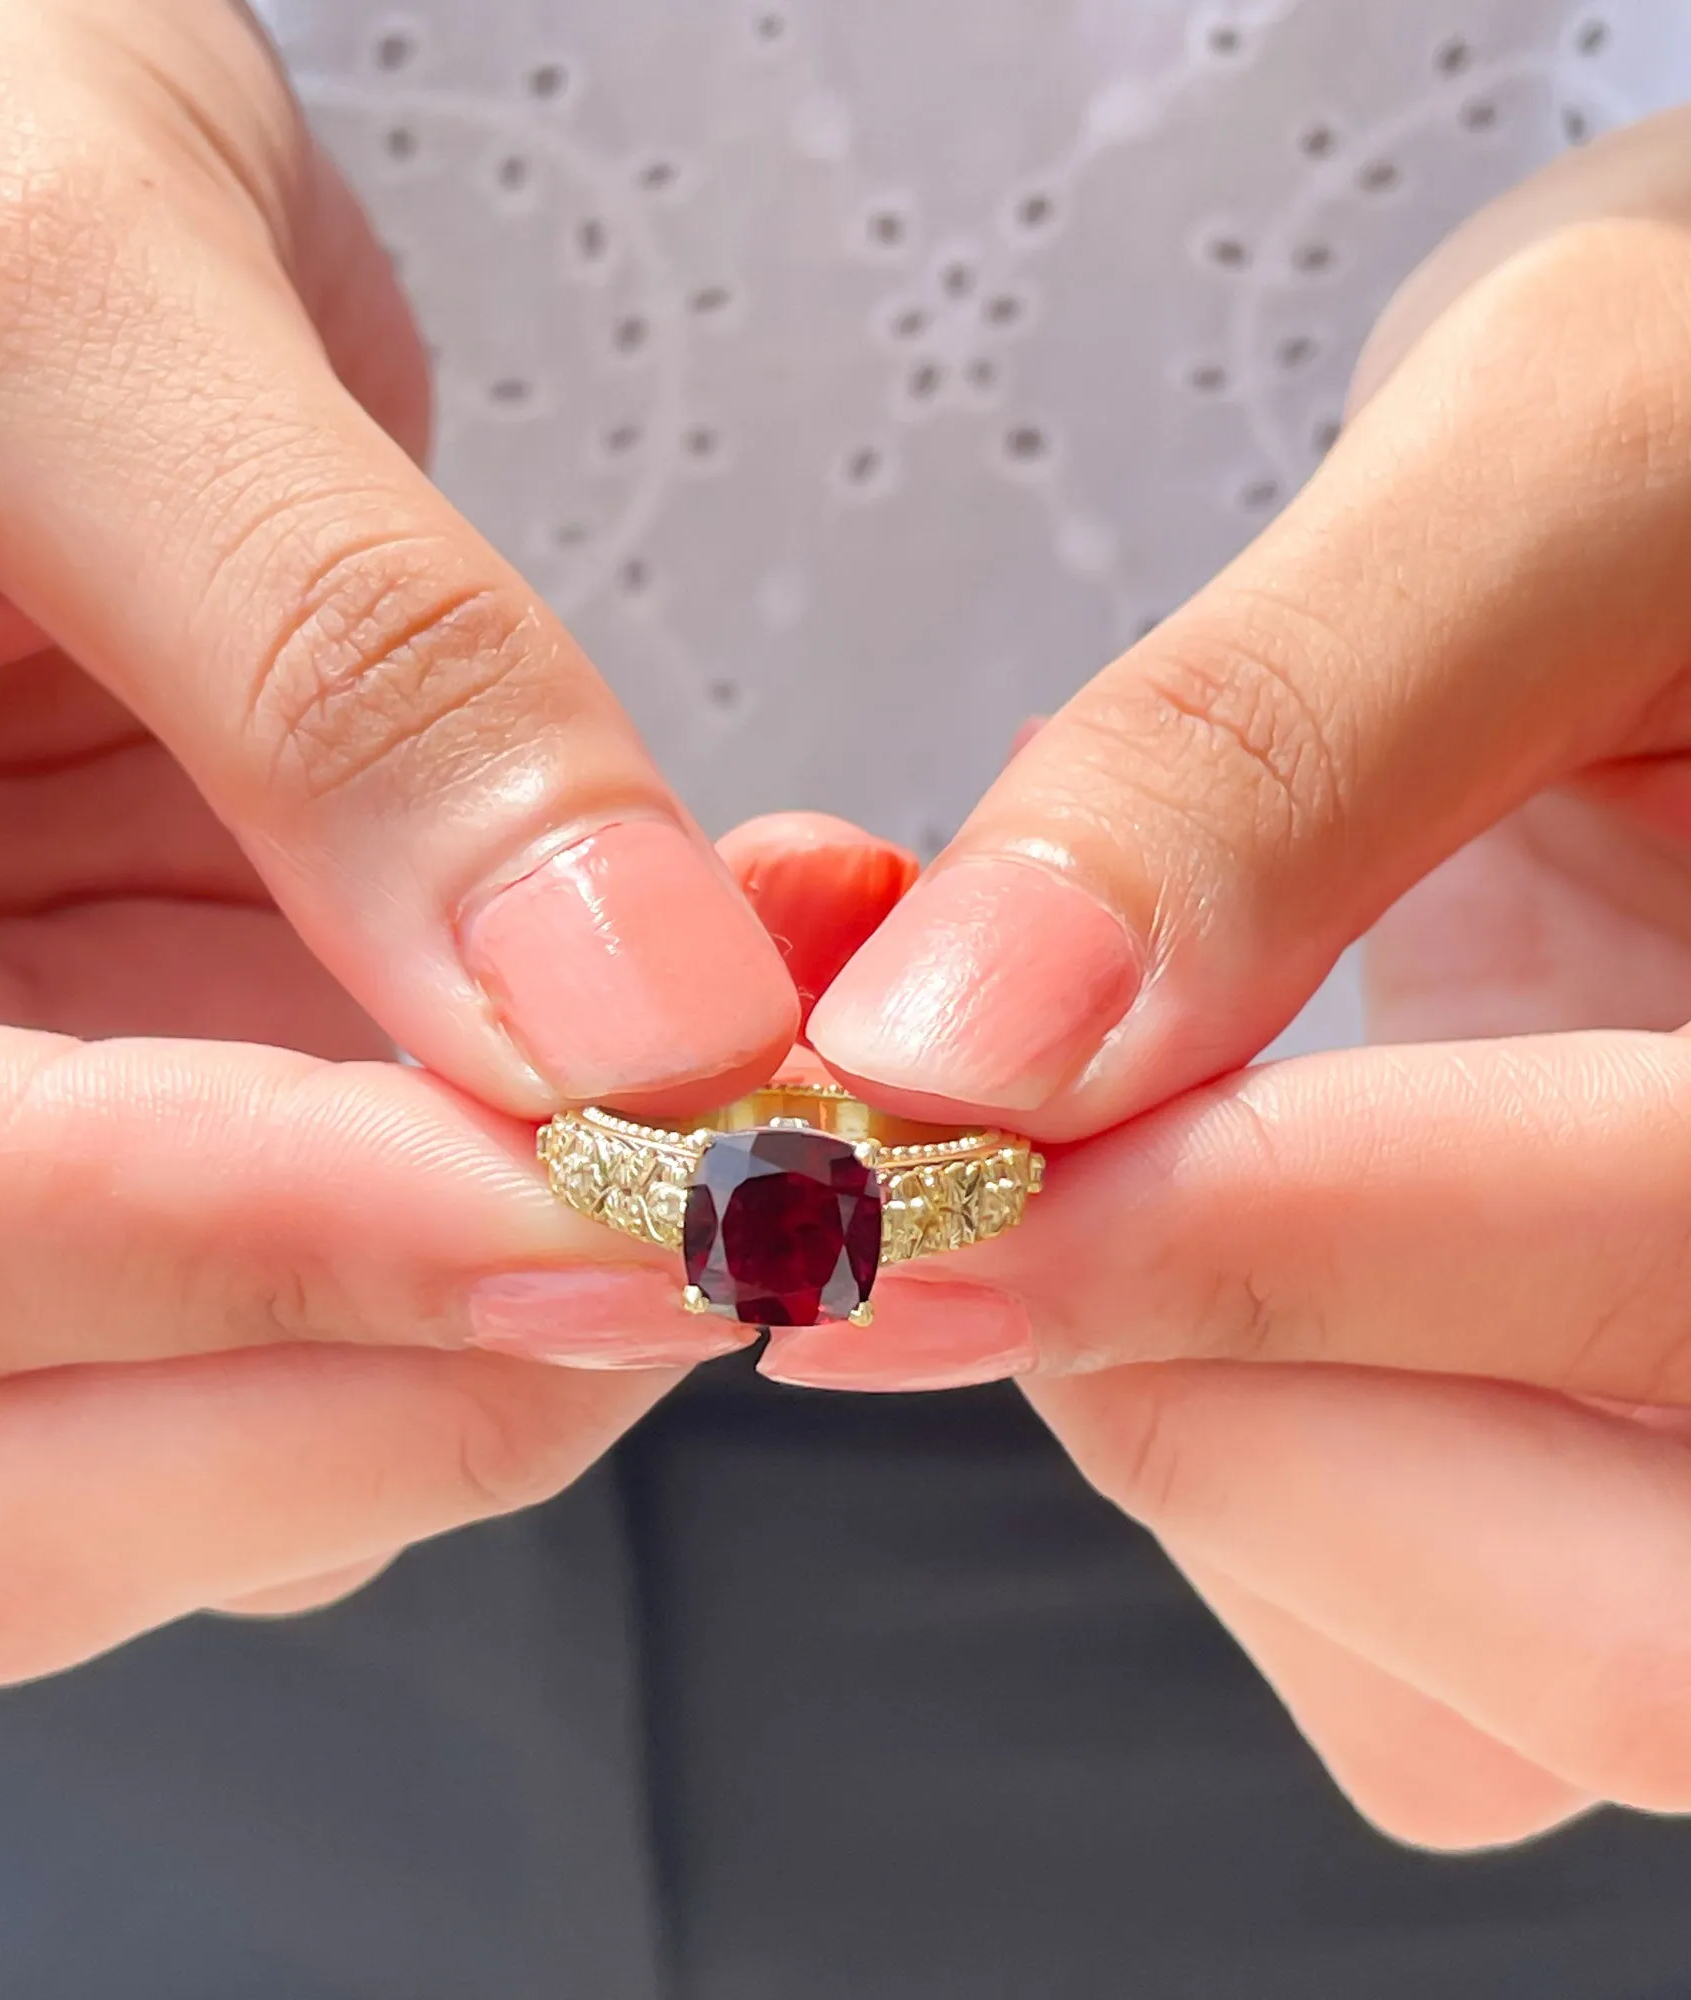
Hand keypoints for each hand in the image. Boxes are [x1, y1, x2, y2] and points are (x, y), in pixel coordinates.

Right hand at [0, 0, 801, 1680]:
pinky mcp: (118, 1097)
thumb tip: (628, 1013)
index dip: (268, 1244)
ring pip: (200, 1445)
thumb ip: (334, 657)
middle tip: (737, 1195)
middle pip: (8, 1466)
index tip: (625, 1192)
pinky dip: (542, 1228)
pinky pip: (335, 1291)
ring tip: (749, 1100)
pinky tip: (686, 1055)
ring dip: (516, 1325)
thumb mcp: (50, 297)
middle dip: (419, 1363)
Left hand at [804, 110, 1690, 1845]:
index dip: (1266, 1239)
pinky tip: (1162, 1225)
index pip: (1678, 1269)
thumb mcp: (1557, 476)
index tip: (917, 1140)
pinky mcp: (1627, 1479)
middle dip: (1200, 1404)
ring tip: (1052, 1150)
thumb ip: (1263, 749)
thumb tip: (955, 1040)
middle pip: (1611, 1636)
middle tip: (928, 1198)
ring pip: (1487, 1686)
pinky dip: (1221, 1465)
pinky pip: (1409, 1650)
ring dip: (1182, 1436)